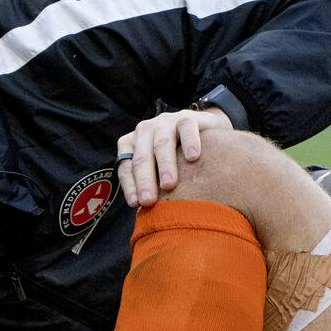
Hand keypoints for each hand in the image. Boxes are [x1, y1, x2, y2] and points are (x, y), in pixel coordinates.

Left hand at [116, 107, 230, 206]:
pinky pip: (187, 128)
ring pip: (162, 142)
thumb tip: (145, 213)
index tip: (136, 204)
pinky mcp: (188, 117)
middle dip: (144, 180)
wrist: (205, 130)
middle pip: (141, 156)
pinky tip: (193, 157)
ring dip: (165, 164)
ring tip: (169, 184)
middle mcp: (145, 131)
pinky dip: (189, 142)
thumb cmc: (179, 157)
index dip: (130, 185)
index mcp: (133, 144)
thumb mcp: (161, 169)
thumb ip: (152, 183)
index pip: (126, 166)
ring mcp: (166, 122)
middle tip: (149, 201)